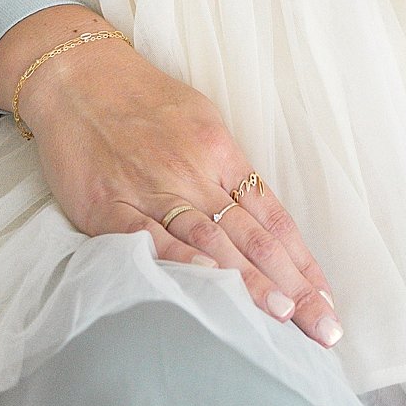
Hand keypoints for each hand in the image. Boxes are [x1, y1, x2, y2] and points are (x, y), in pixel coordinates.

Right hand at [0, 16, 341, 347]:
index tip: (328, 299)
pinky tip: (209, 290)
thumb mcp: (199, 120)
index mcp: (221, 152)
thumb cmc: (142, 99)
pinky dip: (183, 264)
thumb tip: (258, 214)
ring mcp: (153, 190)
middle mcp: (195, 173)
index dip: (303, 261)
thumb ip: (226, 169)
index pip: (273, 217)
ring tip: (284, 316)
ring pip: (212, 243)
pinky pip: (150, 240)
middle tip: (324, 328)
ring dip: (250, 284)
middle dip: (293, 286)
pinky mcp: (109, 207)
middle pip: (254, 237)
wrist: (76, 77)